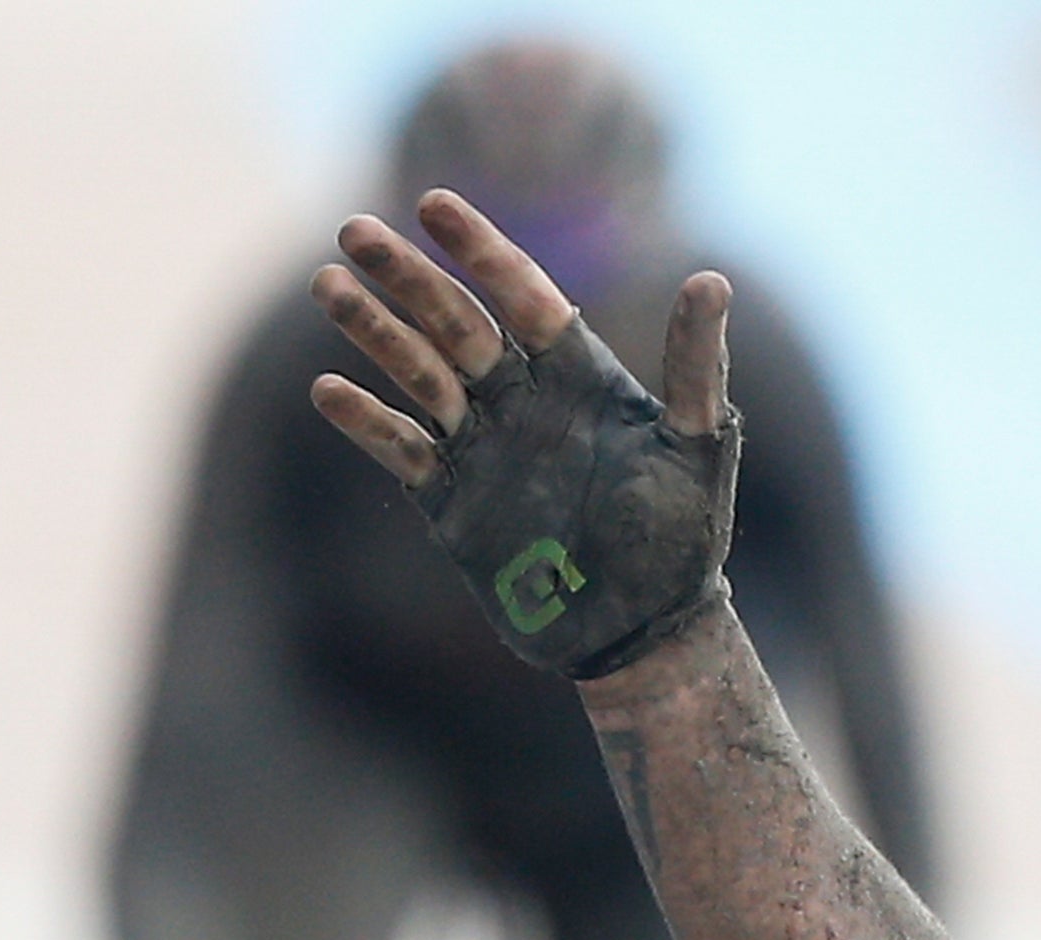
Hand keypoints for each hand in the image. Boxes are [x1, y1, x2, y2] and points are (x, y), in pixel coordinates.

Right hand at [313, 190, 741, 680]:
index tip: (434, 205)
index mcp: (580, 376)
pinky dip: (366, 420)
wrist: (645, 632)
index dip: (481, 250)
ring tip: (329, 284)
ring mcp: (484, 446)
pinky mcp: (451, 499)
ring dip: (373, 330)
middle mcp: (525, 400)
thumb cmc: (683, 539)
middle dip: (405, 276)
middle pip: (455, 322)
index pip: (524, 295)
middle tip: (352, 229)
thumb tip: (712, 281)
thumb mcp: (698, 451)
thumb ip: (696, 369)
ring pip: (418, 372)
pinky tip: (328, 389)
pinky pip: (401, 448)